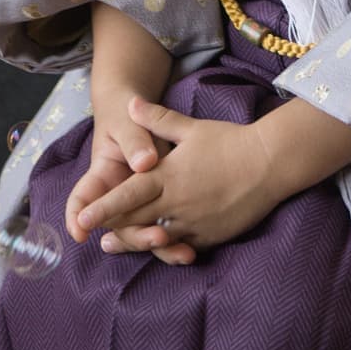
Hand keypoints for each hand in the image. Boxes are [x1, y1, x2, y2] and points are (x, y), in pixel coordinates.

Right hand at [67, 88, 191, 262]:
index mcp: (102, 175)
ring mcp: (137, 203)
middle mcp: (117, 195)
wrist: (138, 112)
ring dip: (157, 244)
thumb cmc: (126, 115)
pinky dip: (175, 240)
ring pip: (140, 231)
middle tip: (157, 237)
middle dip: (133, 237)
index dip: (77, 217)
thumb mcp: (127, 122)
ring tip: (181, 252)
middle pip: (117, 225)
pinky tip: (190, 250)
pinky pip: (161, 227)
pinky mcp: (158, 205)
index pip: (82, 199)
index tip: (80, 232)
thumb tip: (144, 163)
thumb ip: (134, 141)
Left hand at [73, 96, 280, 256]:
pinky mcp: (209, 236)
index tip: (82, 218)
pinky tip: (155, 245)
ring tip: (111, 246)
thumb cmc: (229, 142)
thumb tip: (130, 103)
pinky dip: (164, 246)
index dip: (103, 208)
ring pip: (154, 237)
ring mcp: (193, 223)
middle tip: (87, 232)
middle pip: (135, 220)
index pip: (127, 194)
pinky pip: (181, 245)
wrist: (269, 164)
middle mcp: (176, 202)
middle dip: (111, 227)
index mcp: (168, 176)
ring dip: (132, 241)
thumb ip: (157, 118)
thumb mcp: (191, 127)